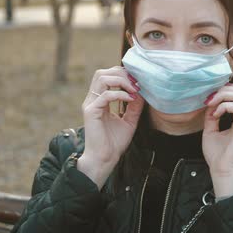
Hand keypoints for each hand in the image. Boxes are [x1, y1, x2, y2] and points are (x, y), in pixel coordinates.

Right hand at [77, 66, 143, 187]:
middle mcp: (93, 100)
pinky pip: (105, 95)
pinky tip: (130, 100)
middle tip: (136, 83)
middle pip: (103, 73)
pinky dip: (120, 94)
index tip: (138, 82)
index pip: (107, 76)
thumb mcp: (129, 121)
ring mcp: (90, 104)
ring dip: (121, 80)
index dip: (123, 74)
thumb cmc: (114, 142)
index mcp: (100, 100)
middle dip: (121, 73)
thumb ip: (134, 107)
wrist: (105, 159)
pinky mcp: (91, 112)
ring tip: (133, 89)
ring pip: (102, 78)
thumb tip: (142, 93)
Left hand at [202, 83, 232, 196]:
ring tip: (212, 105)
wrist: (223, 172)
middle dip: (225, 90)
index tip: (210, 99)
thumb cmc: (218, 156)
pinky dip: (224, 107)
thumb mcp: (211, 130)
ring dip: (224, 96)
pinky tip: (215, 115)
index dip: (227, 91)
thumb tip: (210, 103)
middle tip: (210, 99)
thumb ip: (212, 115)